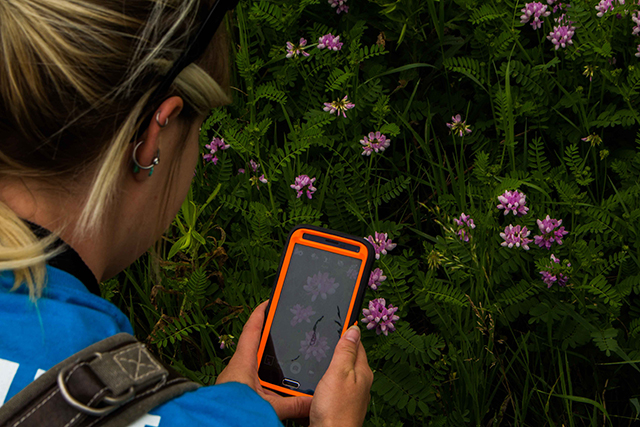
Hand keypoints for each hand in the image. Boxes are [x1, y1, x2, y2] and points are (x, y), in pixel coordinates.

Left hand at [216, 301, 311, 419]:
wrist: (215, 426)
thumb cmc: (234, 411)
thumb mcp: (271, 406)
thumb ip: (294, 404)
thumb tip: (313, 401)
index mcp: (243, 361)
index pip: (252, 328)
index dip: (261, 313)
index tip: (269, 302)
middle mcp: (237, 368)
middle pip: (256, 347)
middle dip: (270, 342)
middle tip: (286, 335)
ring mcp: (235, 380)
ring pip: (255, 367)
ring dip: (268, 366)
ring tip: (286, 368)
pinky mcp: (234, 393)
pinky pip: (251, 383)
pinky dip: (263, 383)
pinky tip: (274, 392)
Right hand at [310, 325, 373, 426]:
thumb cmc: (335, 410)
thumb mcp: (339, 373)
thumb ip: (346, 351)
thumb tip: (354, 329)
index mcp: (362, 370)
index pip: (357, 342)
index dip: (347, 329)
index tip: (338, 316)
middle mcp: (359, 381)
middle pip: (349, 355)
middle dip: (337, 344)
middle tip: (324, 333)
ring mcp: (350, 393)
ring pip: (340, 369)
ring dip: (330, 360)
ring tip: (318, 351)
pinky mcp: (338, 403)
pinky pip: (333, 383)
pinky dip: (325, 376)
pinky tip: (316, 376)